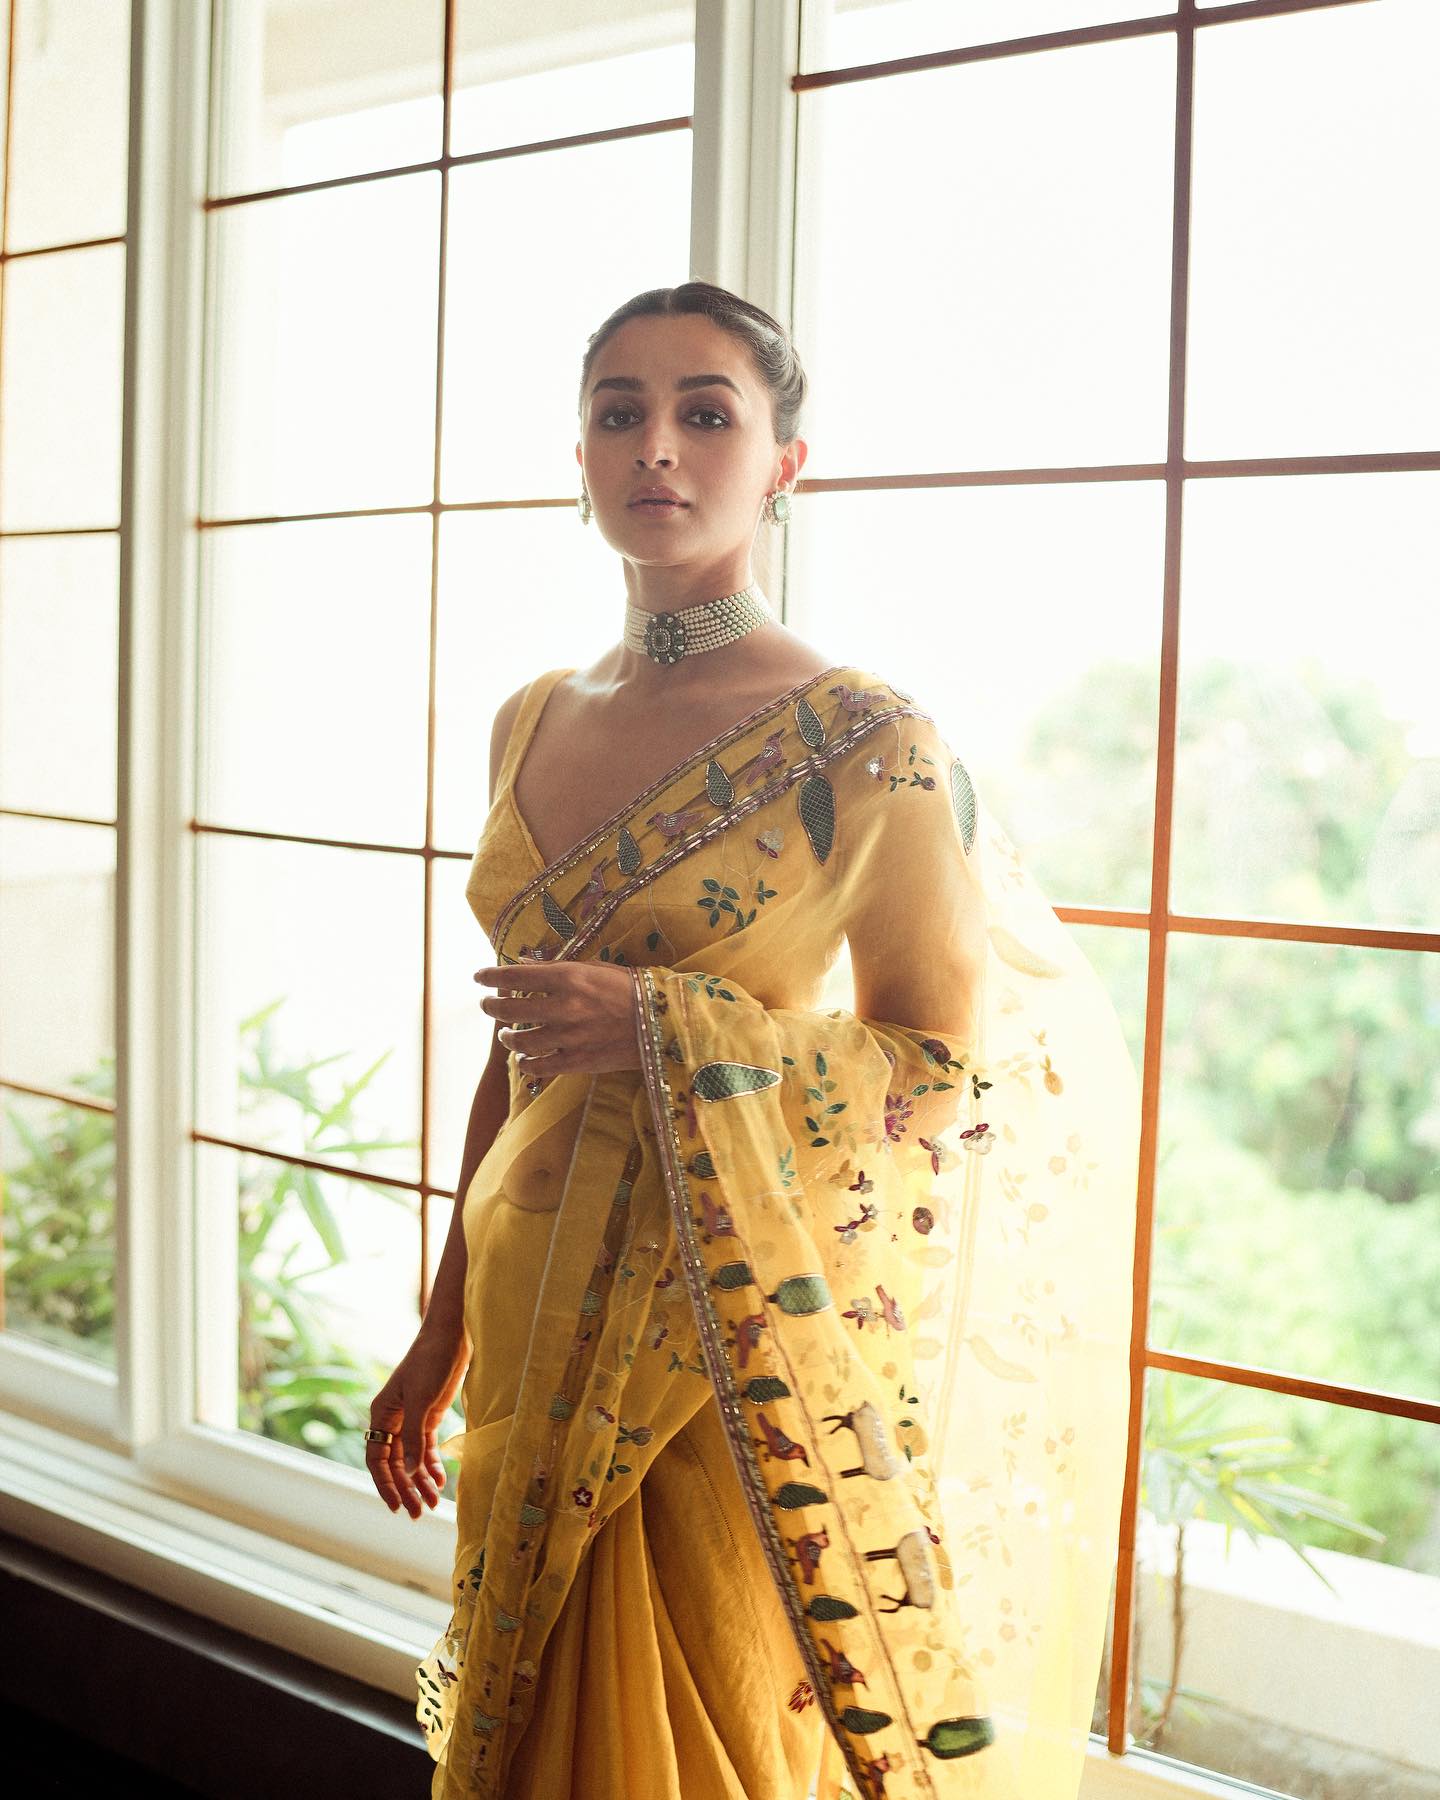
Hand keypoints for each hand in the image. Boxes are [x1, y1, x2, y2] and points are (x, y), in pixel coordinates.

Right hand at [366, 1326, 468, 1518]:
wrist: (452, 1335)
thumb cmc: (431, 1361)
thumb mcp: (421, 1401)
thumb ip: (414, 1438)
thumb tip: (408, 1473)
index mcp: (382, 1413)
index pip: (376, 1459)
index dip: (385, 1484)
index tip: (397, 1506)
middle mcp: (393, 1419)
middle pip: (395, 1463)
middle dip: (405, 1488)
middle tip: (419, 1513)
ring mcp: (412, 1418)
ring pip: (411, 1458)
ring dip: (420, 1481)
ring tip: (433, 1504)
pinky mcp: (430, 1415)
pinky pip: (426, 1447)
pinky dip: (432, 1464)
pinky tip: (440, 1481)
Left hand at [474, 960, 641, 1078]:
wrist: (664, 1023)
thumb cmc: (631, 989)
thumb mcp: (595, 968)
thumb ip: (558, 969)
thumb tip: (525, 964)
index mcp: (569, 978)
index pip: (515, 976)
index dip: (490, 976)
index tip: (479, 976)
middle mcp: (565, 1007)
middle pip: (510, 1009)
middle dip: (491, 1006)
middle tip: (487, 1004)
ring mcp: (570, 1038)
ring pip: (520, 1041)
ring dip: (506, 1036)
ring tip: (506, 1033)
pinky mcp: (578, 1062)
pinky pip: (539, 1068)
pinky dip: (525, 1064)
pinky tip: (524, 1058)